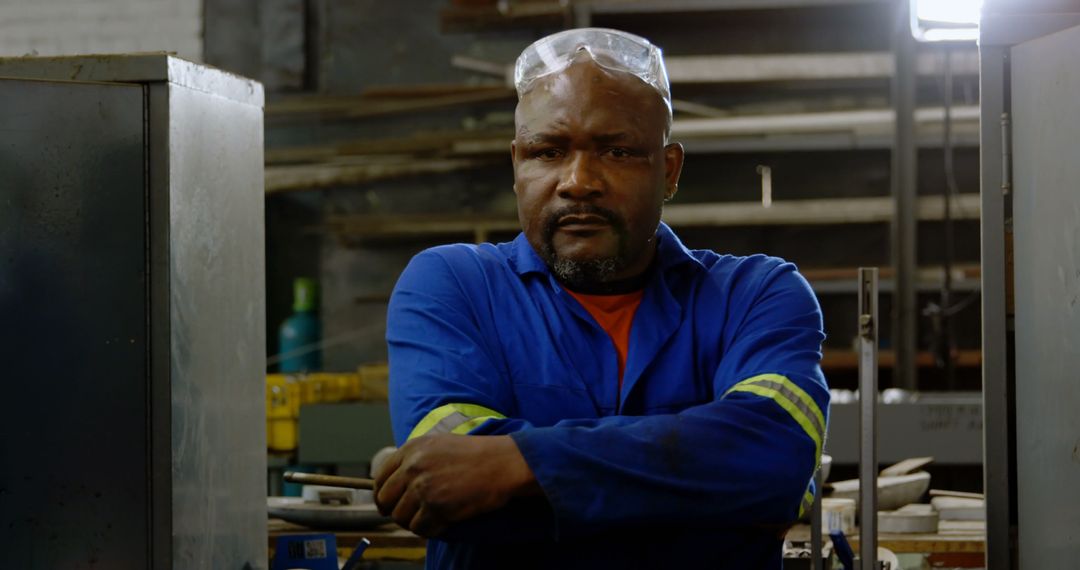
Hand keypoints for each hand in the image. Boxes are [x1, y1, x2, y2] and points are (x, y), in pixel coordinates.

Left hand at [373, 434, 538, 536]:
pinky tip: (442, 523)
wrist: (502, 463)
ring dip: (414, 521)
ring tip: (432, 517)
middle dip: (395, 511)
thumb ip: (416, 459)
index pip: (380, 477)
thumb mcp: (440, 444)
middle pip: (385, 499)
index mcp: (412, 449)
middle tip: (409, 516)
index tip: (388, 504)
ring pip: (401, 517)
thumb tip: (397, 481)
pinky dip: (430, 530)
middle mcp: (413, 467)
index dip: (382, 494)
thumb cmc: (477, 455)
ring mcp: (423, 487)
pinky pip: (420, 529)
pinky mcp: (436, 507)